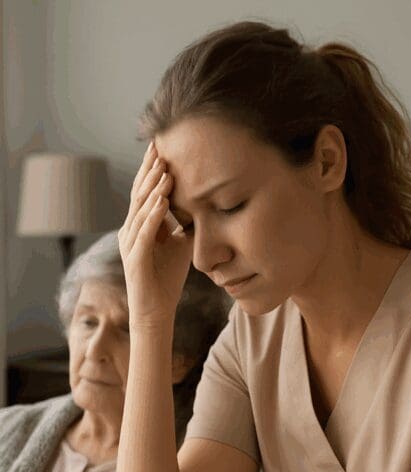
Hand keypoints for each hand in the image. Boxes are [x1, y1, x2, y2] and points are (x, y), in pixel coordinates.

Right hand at [118, 140, 192, 326]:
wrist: (156, 309)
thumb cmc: (167, 277)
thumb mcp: (182, 244)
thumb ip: (186, 224)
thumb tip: (202, 204)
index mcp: (140, 225)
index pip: (146, 191)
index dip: (153, 170)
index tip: (163, 147)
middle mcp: (131, 230)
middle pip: (139, 193)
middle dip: (150, 170)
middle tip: (159, 146)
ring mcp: (131, 243)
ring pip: (141, 209)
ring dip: (153, 188)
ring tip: (165, 169)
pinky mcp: (136, 258)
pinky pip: (144, 232)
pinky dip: (153, 215)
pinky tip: (163, 201)